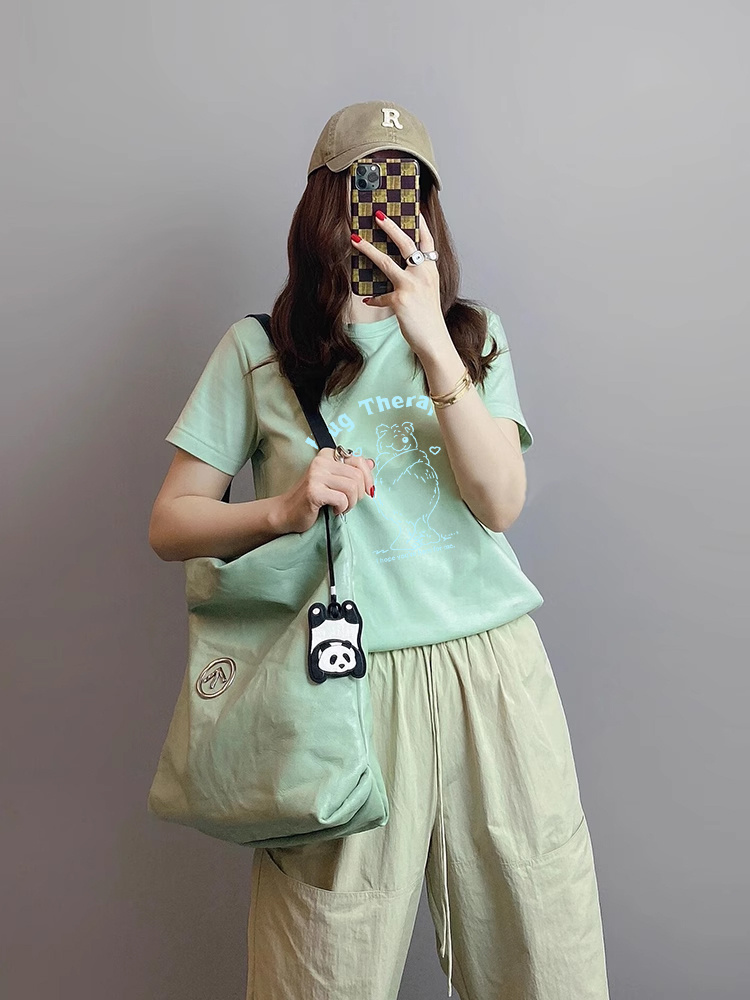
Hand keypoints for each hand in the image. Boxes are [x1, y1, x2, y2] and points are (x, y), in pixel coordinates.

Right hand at [277, 448, 376, 533]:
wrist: (287, 512)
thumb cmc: (312, 498)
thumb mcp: (334, 481)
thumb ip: (351, 471)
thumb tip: (371, 463)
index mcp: (327, 455)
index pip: (360, 461)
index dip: (368, 478)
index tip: (366, 491)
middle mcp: (321, 461)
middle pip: (358, 476)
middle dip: (359, 494)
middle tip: (348, 503)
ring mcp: (316, 475)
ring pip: (352, 487)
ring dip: (351, 503)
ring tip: (341, 507)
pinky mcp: (314, 490)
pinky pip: (342, 499)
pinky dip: (342, 508)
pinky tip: (333, 510)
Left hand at [351, 212, 450, 358]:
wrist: (434, 340)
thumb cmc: (428, 316)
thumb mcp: (427, 291)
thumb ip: (416, 276)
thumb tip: (396, 265)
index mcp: (431, 270)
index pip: (427, 241)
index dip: (420, 223)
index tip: (413, 208)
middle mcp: (423, 274)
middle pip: (406, 243)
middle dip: (390, 226)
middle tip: (377, 215)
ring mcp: (412, 286)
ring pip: (385, 262)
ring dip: (368, 249)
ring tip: (354, 239)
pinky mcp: (400, 300)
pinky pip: (380, 296)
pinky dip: (374, 298)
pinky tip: (367, 299)